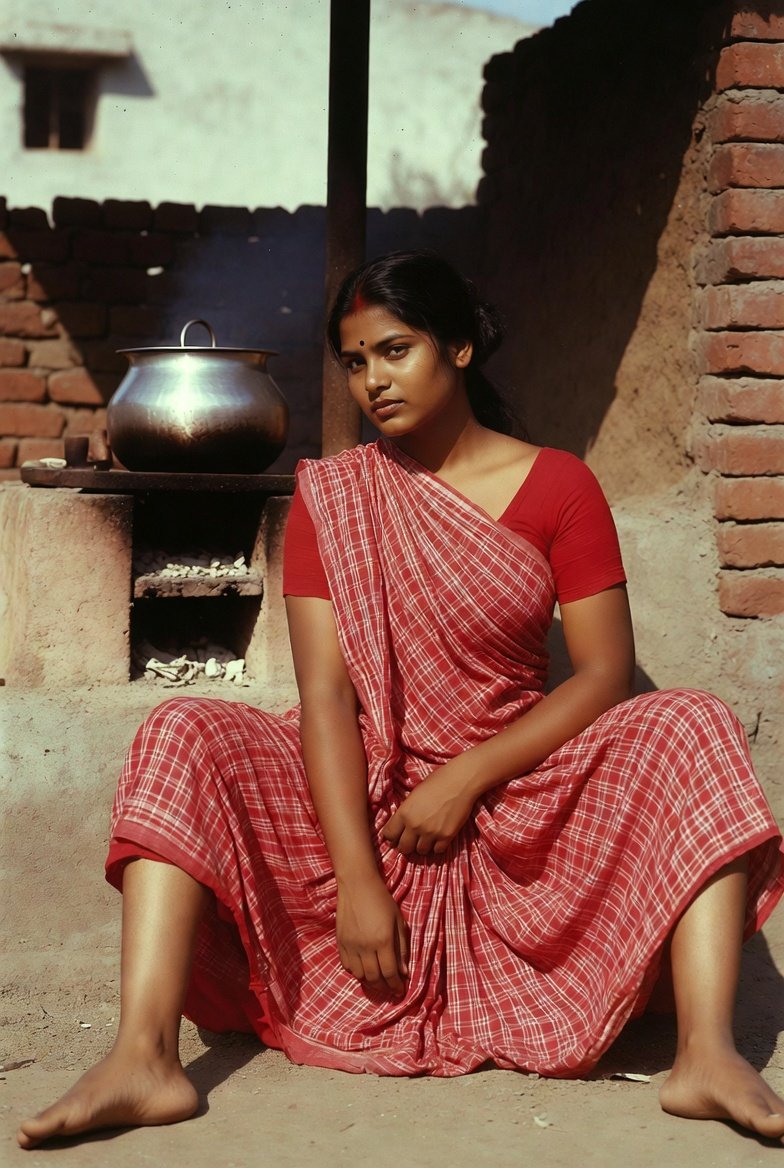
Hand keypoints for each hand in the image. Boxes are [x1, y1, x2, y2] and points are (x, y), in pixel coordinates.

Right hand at [336, 875, 408, 995]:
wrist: (357, 885)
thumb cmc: (382, 901)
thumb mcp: (398, 921)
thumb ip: (402, 948)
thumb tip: (404, 972)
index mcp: (383, 940)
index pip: (390, 973)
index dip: (396, 985)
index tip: (401, 990)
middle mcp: (366, 946)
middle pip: (375, 978)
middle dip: (384, 987)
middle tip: (390, 988)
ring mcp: (351, 945)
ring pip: (360, 975)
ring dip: (370, 981)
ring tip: (378, 979)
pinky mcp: (340, 942)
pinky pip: (347, 966)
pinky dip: (356, 972)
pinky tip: (364, 968)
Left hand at [382, 761, 476, 856]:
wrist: (460, 781)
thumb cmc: (436, 782)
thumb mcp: (414, 795)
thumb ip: (406, 813)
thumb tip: (400, 827)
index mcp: (404, 813)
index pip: (389, 835)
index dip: (391, 837)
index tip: (396, 837)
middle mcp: (415, 825)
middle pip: (404, 848)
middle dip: (406, 845)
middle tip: (411, 841)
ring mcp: (431, 832)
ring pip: (421, 851)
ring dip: (423, 846)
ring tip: (427, 837)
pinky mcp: (446, 836)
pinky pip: (437, 851)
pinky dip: (437, 846)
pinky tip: (439, 837)